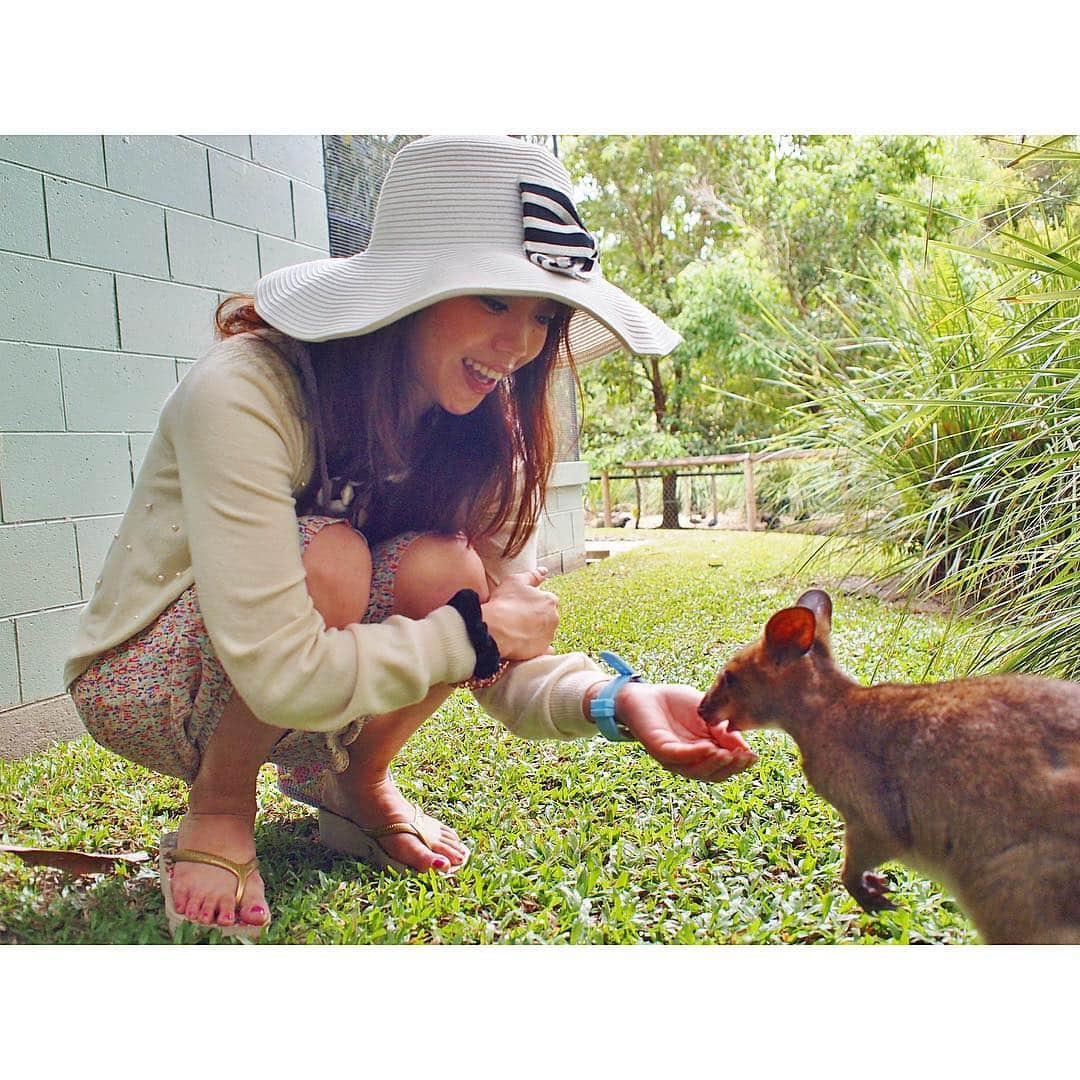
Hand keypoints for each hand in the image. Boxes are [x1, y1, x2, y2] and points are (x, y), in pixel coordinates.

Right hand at [481, 567, 558, 661]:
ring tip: (516, 629)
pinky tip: (522, 642)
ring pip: (544, 632)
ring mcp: (549, 636)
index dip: (532, 602)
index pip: (547, 599)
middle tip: (517, 617)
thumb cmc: (504, 603)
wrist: (494, 630)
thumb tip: (544, 571)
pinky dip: (535, 646)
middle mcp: (554, 618)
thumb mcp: (515, 581)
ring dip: (534, 631)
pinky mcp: (542, 650)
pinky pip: (542, 648)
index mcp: (550, 600)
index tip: (520, 605)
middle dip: (536, 617)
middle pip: (547, 616)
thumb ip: (532, 575)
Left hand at [599, 682, 757, 782]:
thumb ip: (724, 730)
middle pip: (712, 774)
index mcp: (701, 754)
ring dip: (713, 765)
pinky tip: (708, 747)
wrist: (646, 693)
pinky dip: (694, 754)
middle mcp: (688, 761)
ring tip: (729, 755)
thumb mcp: (708, 716)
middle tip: (744, 758)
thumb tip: (746, 748)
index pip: (723, 768)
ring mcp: (672, 757)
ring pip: (695, 770)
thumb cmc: (676, 704)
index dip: (739, 765)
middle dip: (730, 768)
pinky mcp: (658, 748)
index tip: (754, 757)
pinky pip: (677, 756)